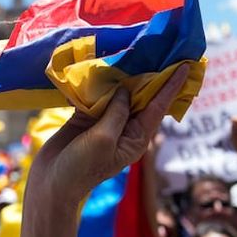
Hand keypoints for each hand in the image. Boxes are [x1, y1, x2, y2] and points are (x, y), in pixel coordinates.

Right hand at [29, 63, 191, 204]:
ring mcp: (104, 122)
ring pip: (117, 94)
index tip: (184, 66)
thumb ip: (117, 113)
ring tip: (130, 51)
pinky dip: (94, 83)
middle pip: (140, 97)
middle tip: (160, 51)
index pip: (158, 107)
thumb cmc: (81, 168)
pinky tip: (96, 65)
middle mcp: (124, 129)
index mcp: (136, 138)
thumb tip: (124, 89)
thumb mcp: (103, 140)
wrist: (52, 185)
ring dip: (120, 75)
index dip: (171, 86)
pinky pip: (94, 96)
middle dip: (149, 75)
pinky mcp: (84, 118)